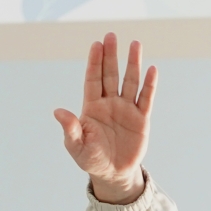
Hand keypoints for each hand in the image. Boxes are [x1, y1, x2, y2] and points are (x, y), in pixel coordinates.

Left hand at [54, 33, 156, 204]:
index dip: (94, 63)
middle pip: (110, 75)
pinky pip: (146, 98)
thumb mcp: (77, 146)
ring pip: (130, 81)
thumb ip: (70, 128)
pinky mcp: (141, 119)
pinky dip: (149, 85)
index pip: (93, 80)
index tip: (96, 44)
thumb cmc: (91, 159)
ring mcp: (126, 109)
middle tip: (111, 35)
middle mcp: (109, 103)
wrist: (113, 174)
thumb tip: (58, 111)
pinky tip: (152, 69)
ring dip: (132, 63)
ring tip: (135, 44)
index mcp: (92, 107)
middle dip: (111, 56)